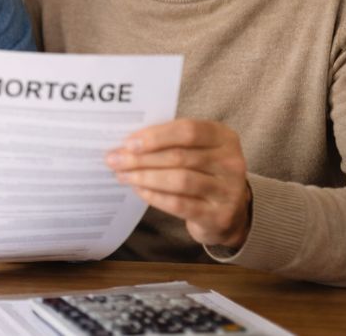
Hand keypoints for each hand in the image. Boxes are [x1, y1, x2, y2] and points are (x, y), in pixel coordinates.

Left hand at [106, 119, 251, 248]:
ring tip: (122, 175)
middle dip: (141, 158)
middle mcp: (231, 162)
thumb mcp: (195, 150)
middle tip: (114, 160)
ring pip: (179, 180)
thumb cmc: (202, 171)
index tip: (129, 143)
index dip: (156, 136)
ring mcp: (228, 191)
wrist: (230, 211)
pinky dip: (155, 196)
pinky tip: (139, 190)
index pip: (188, 131)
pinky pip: (179, 204)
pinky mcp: (218, 215)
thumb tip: (126, 145)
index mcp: (224, 138)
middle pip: (179, 156)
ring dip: (145, 177)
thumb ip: (168, 142)